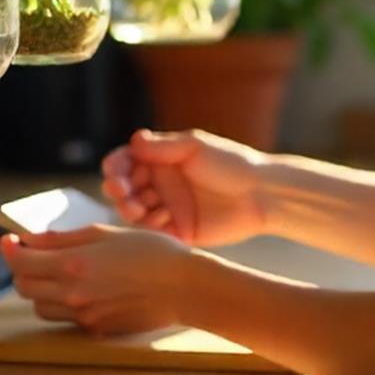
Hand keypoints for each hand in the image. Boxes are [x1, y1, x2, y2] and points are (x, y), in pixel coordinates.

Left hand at [1, 225, 194, 335]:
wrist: (183, 287)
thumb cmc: (151, 251)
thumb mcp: (105, 232)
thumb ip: (63, 238)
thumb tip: (31, 239)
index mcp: (73, 264)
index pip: (21, 262)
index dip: (9, 250)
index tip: (9, 240)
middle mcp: (73, 294)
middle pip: (23, 287)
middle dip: (21, 268)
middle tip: (32, 253)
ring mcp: (84, 315)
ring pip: (39, 306)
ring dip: (38, 289)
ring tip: (56, 272)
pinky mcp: (96, 328)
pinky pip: (64, 318)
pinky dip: (61, 302)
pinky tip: (81, 287)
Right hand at [101, 129, 267, 246]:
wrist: (260, 194)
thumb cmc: (230, 163)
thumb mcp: (195, 147)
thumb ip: (162, 147)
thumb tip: (133, 141)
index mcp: (160, 161)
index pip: (125, 162)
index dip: (115, 167)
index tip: (116, 171)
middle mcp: (160, 184)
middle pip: (123, 189)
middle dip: (117, 190)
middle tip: (122, 192)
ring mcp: (167, 209)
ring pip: (133, 212)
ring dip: (129, 208)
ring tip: (140, 207)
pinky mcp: (177, 232)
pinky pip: (152, 233)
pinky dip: (150, 225)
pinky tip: (162, 217)